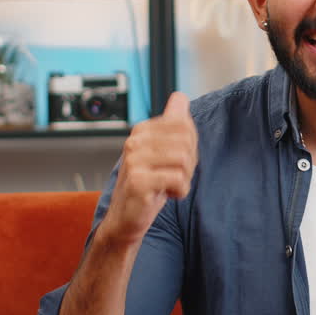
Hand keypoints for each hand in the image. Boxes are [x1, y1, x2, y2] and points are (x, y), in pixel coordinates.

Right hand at [103, 92, 198, 244]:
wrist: (126, 217)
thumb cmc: (147, 185)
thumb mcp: (162, 151)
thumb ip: (172, 123)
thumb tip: (179, 96)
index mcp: (142, 129)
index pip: (184, 124)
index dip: (189, 146)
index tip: (175, 160)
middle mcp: (135, 140)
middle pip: (186, 142)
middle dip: (188, 163)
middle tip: (173, 176)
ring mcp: (134, 159)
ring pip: (183, 159)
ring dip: (184, 178)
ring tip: (169, 184)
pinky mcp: (138, 180)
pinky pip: (178, 179)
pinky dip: (180, 191)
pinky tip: (166, 194)